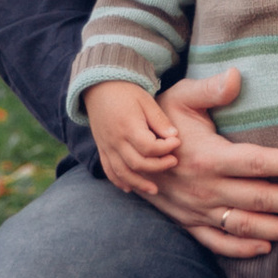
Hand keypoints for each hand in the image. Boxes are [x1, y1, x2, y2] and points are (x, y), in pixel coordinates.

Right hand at [82, 81, 179, 198]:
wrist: (99, 87)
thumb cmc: (126, 92)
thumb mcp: (146, 101)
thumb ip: (159, 121)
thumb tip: (175, 137)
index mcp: (128, 126)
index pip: (148, 147)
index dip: (165, 149)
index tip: (177, 143)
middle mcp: (116, 140)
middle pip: (137, 163)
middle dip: (158, 166)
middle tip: (173, 161)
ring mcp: (107, 147)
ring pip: (122, 173)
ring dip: (139, 184)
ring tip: (155, 190)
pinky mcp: (102, 149)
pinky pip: (108, 170)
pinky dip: (119, 181)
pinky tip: (130, 188)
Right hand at [123, 66, 277, 254]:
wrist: (128, 150)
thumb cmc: (161, 118)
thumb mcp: (181, 96)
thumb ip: (210, 89)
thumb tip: (237, 75)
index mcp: (208, 156)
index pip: (256, 162)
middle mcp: (205, 187)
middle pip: (258, 198)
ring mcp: (196, 209)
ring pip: (243, 225)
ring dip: (277, 231)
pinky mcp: (187, 222)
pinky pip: (216, 242)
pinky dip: (241, 249)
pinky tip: (266, 249)